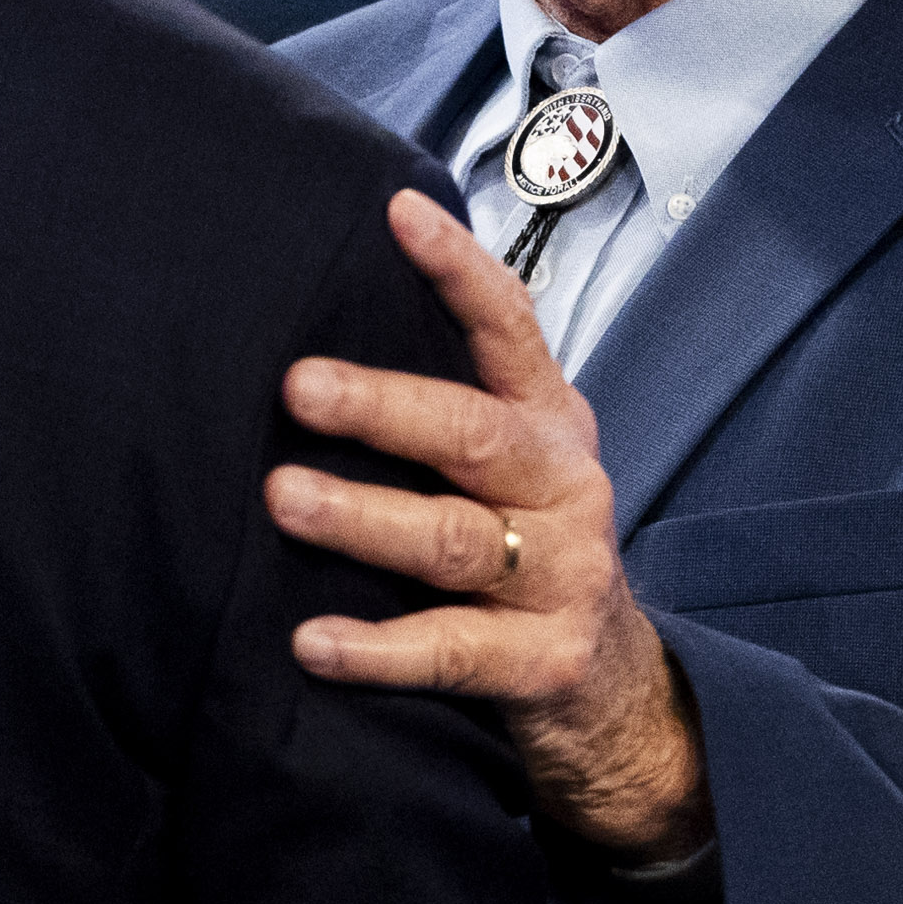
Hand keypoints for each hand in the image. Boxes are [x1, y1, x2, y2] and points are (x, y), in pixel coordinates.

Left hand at [265, 189, 712, 861]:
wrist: (618, 692)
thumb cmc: (530, 553)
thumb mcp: (514, 467)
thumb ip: (452, 402)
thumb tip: (321, 321)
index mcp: (550, 422)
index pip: (510, 325)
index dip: (457, 268)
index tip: (397, 211)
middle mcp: (564, 486)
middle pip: (472, 433)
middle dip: (382, 406)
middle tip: (297, 385)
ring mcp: (563, 576)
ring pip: (455, 541)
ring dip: (364, 519)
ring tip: (284, 497)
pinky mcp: (546, 661)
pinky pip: (451, 651)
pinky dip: (378, 650)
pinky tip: (311, 639)